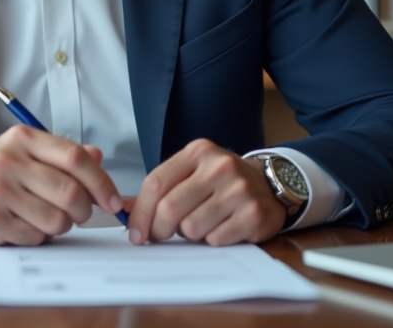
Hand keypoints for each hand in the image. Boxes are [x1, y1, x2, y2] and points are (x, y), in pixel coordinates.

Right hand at [0, 125, 124, 245]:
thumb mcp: (22, 150)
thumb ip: (60, 154)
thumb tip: (98, 158)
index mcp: (23, 139)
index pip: (75, 158)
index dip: (101, 182)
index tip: (112, 200)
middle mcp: (9, 162)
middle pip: (70, 192)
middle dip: (84, 210)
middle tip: (79, 214)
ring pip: (56, 220)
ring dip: (60, 226)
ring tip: (46, 218)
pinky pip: (34, 237)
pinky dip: (38, 236)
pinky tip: (24, 225)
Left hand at [127, 138, 286, 246]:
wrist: (269, 184)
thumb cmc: (221, 180)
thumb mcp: (191, 172)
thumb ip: (160, 188)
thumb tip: (122, 208)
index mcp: (198, 152)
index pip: (156, 183)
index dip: (140, 212)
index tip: (135, 233)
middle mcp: (219, 167)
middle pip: (170, 208)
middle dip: (159, 229)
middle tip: (161, 235)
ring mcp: (238, 190)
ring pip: (191, 228)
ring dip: (189, 234)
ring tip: (201, 223)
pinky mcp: (253, 215)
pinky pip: (215, 240)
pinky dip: (212, 240)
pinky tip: (221, 227)